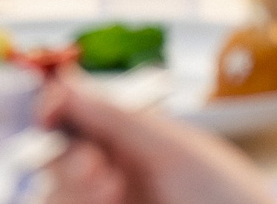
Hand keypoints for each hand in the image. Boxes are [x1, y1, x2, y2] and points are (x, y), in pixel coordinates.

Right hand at [37, 76, 275, 203]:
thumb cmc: (229, 197)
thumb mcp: (173, 150)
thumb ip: (115, 118)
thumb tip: (65, 83)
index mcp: (130, 143)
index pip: (74, 118)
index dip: (54, 111)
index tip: (47, 113)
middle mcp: (116, 175)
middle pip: (57, 161)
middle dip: (66, 160)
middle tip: (95, 165)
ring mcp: (111, 202)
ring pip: (56, 194)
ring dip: (70, 189)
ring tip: (109, 188)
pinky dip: (75, 200)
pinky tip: (108, 199)